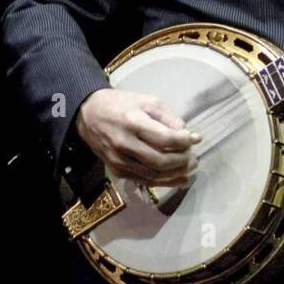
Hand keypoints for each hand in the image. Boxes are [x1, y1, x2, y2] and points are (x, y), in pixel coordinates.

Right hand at [76, 89, 201, 185]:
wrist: (88, 115)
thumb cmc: (121, 105)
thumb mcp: (146, 101)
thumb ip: (168, 117)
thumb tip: (187, 134)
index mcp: (133, 122)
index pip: (165, 138)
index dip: (185, 141)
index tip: (196, 138)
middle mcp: (124, 144)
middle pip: (161, 161)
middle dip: (183, 161)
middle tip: (194, 157)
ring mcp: (119, 160)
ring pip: (154, 175)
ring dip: (176, 174)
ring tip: (190, 168)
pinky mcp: (117, 170)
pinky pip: (145, 181)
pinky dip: (165, 182)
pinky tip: (179, 179)